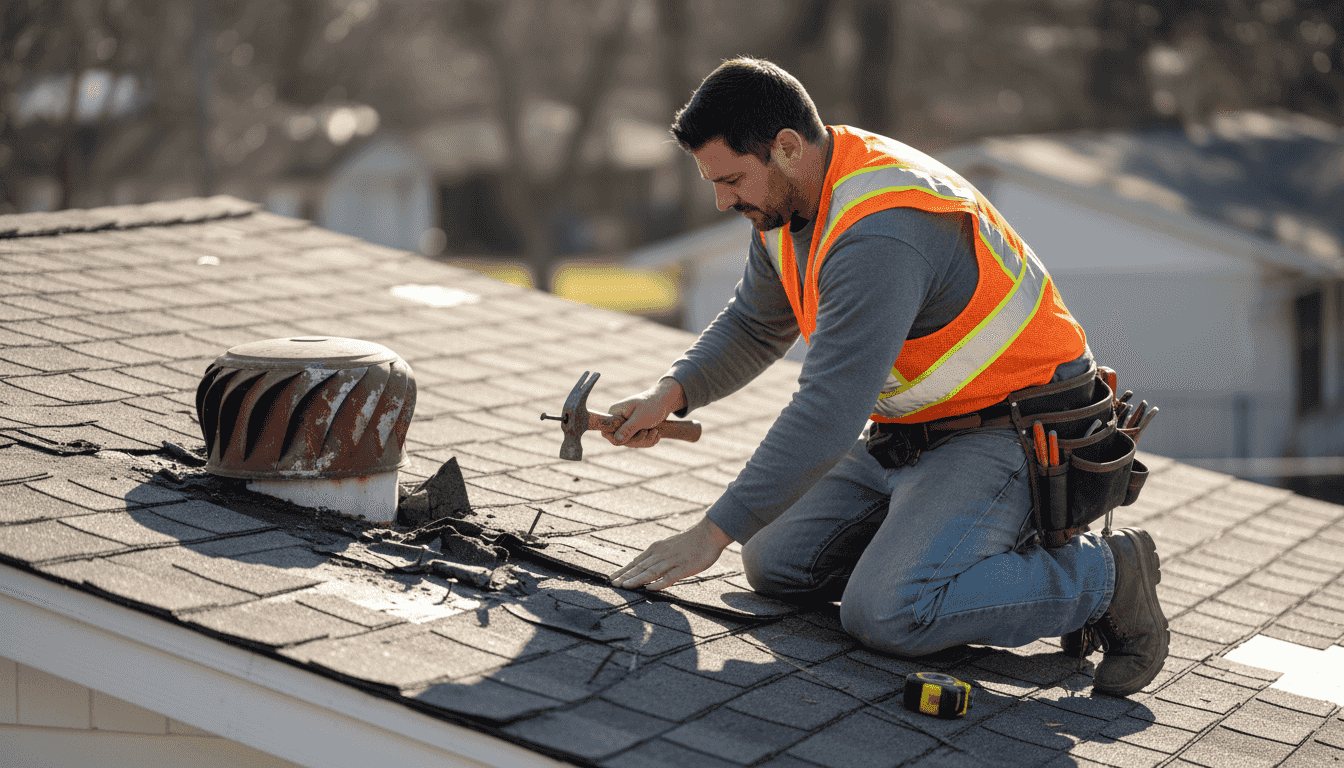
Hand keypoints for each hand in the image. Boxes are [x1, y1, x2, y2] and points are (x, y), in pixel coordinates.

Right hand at [603, 377, 686, 448]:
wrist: (666, 401)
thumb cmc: (653, 405)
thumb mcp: (641, 418)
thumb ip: (628, 429)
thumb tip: (616, 440)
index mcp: (615, 413)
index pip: (606, 432)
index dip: (616, 439)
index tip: (631, 437)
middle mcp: (618, 420)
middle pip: (621, 440)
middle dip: (638, 440)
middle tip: (648, 431)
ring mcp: (626, 425)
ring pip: (631, 442)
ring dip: (646, 440)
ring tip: (656, 431)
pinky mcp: (635, 429)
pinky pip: (639, 442)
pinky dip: (649, 439)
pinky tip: (656, 432)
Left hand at [609, 515, 732, 590]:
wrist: (708, 534)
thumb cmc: (690, 542)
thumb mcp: (669, 546)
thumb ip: (658, 556)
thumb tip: (645, 564)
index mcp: (656, 549)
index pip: (636, 562)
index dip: (623, 571)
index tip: (611, 578)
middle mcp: (661, 554)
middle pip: (639, 567)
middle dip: (625, 576)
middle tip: (612, 584)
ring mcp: (671, 561)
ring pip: (650, 572)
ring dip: (637, 579)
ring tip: (625, 586)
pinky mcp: (683, 568)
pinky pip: (669, 577)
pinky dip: (659, 583)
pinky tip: (650, 588)